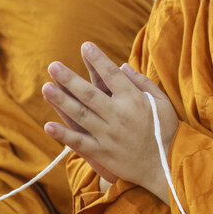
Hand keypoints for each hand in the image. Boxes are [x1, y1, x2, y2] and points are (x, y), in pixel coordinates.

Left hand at [42, 42, 178, 203]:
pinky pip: (79, 143)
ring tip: (46, 87)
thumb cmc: (166, 131)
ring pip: (80, 115)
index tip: (85, 46)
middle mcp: (118, 115)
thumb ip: (143, 83)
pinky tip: (48, 125)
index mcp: (134, 100)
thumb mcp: (162, 103)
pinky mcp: (103, 153)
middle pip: (89, 93)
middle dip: (69, 78)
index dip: (98, 60)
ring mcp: (108, 135)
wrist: (166, 167)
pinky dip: (63, 135)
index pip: (112, 75)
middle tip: (53, 66)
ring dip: (61, 101)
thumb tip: (122, 66)